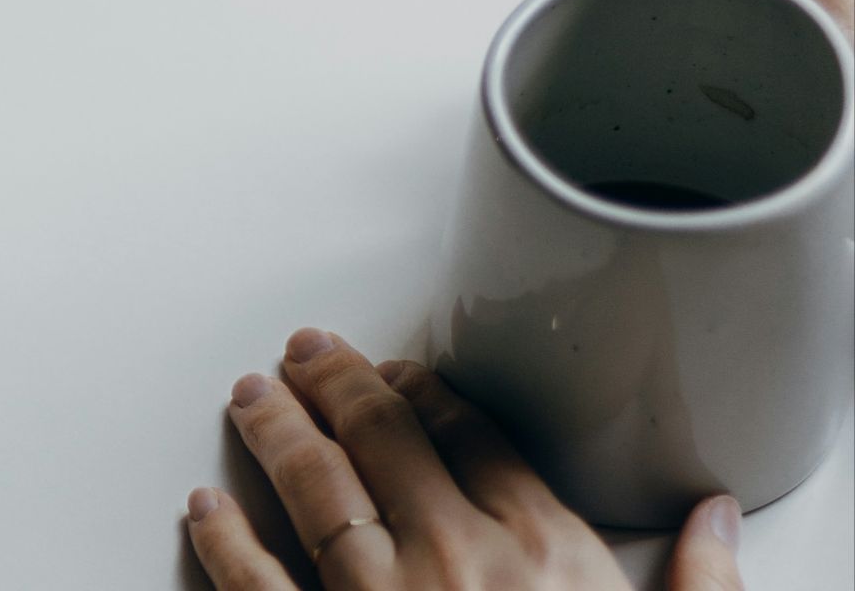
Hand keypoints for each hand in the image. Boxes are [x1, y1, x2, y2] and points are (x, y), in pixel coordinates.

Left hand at [185, 329, 744, 589]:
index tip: (397, 371)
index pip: (469, 433)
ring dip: (275, 432)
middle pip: (382, 436)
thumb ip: (697, 585)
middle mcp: (455, 559)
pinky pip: (257, 587)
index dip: (424, 389)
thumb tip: (716, 521)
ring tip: (250, 397)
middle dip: (335, 383)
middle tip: (303, 353)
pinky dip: (225, 540)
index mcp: (541, 551)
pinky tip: (204, 507)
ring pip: (314, 487)